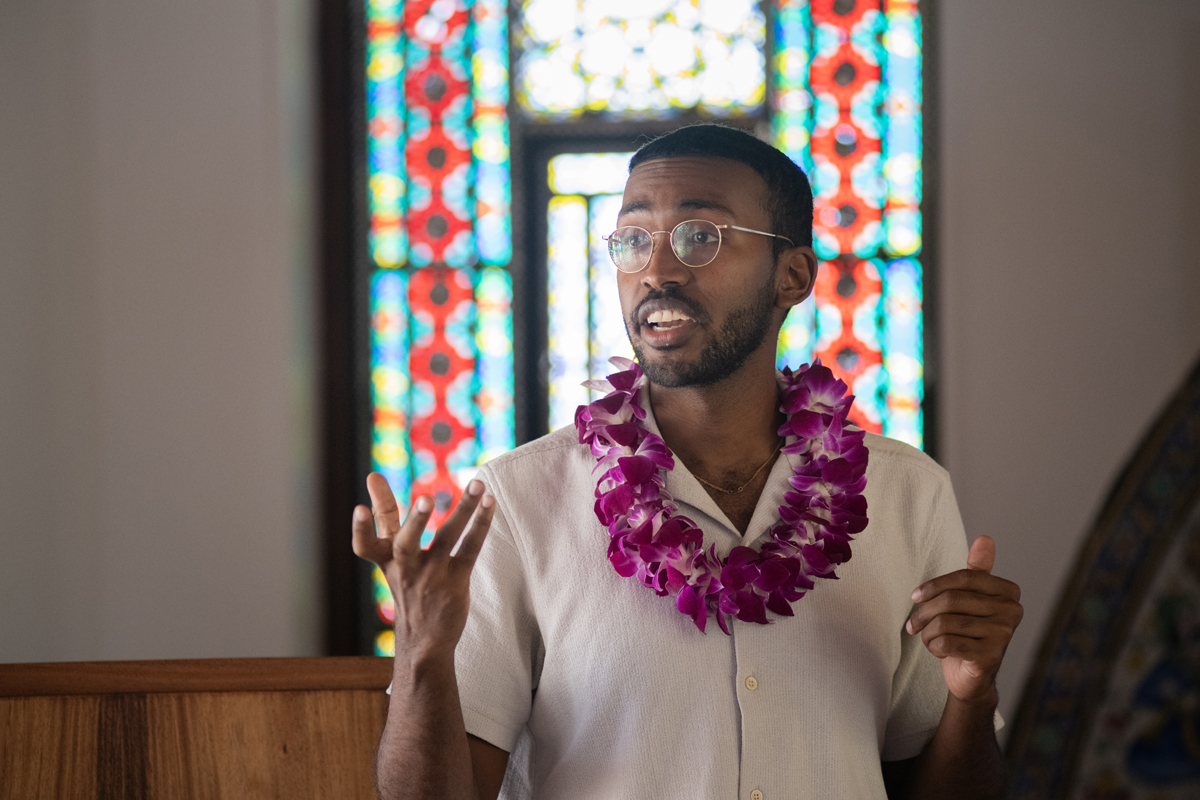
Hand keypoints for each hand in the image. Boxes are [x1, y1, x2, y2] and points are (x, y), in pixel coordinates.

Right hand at [352, 473, 494, 664]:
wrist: (424, 640)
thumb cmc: (406, 584)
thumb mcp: (389, 554)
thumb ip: (384, 516)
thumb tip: (371, 475)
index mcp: (385, 561)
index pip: (366, 545)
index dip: (361, 528)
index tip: (359, 508)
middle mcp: (405, 568)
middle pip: (405, 543)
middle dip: (415, 520)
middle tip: (425, 499)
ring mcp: (432, 575)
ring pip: (447, 538)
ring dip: (464, 509)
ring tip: (478, 484)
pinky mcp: (456, 580)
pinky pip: (470, 548)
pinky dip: (481, 524)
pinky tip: (490, 503)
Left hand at [906, 536, 1023, 704]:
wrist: (971, 677)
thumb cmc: (968, 632)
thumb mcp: (971, 598)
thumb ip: (978, 570)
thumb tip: (985, 538)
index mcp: (1009, 592)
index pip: (964, 577)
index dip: (934, 585)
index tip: (915, 596)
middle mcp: (1012, 611)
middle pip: (951, 600)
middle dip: (924, 612)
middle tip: (912, 624)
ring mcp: (1003, 635)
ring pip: (944, 622)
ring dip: (927, 632)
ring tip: (928, 638)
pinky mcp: (989, 657)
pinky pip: (945, 642)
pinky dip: (933, 647)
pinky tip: (939, 651)